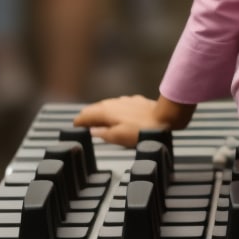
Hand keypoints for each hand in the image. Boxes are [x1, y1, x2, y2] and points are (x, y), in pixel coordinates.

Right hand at [73, 94, 193, 147]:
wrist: (164, 119)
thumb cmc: (141, 130)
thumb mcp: (117, 137)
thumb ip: (103, 134)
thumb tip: (93, 132)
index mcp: (105, 111)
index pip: (84, 115)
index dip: (78, 123)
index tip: (74, 129)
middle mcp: (113, 103)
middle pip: (95, 109)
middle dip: (88, 117)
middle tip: (83, 126)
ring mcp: (124, 100)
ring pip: (107, 106)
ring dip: (101, 114)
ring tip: (99, 122)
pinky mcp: (135, 101)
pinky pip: (119, 106)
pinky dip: (114, 112)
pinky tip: (118, 117)